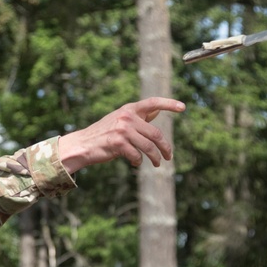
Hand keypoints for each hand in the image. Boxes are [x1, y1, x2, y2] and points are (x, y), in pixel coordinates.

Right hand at [57, 97, 185, 172]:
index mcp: (129, 109)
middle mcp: (127, 117)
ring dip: (155, 158)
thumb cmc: (104, 133)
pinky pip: (137, 155)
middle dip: (165, 147)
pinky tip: (135, 163)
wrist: (83, 144)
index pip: (152, 103)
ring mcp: (122, 130)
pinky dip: (138, 162)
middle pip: (156, 133)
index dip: (169, 104)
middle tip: (168, 156)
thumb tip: (156, 112)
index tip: (183, 107)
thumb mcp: (120, 120)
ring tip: (157, 164)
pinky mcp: (118, 143)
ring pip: (149, 147)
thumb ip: (138, 117)